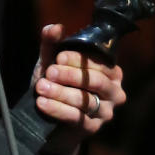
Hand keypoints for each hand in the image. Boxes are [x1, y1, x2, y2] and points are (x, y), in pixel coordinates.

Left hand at [32, 23, 125, 152]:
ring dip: (60, 93)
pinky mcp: (93, 128)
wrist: (49, 115)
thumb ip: (52, 43)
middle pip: (96, 81)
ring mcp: (106, 111)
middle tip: (49, 72)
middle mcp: (114, 91)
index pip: (98, 62)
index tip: (58, 57)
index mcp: (110, 71)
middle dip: (70, 75)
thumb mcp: (52, 61)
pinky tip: (43, 103)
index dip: (77, 59)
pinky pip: (76, 118)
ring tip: (41, 87)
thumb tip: (54, 27)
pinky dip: (57, 109)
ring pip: (85, 100)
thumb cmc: (56, 82)